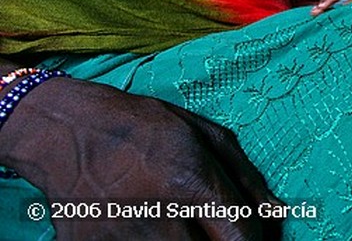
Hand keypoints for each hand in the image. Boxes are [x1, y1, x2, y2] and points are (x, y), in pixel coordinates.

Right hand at [0, 77, 280, 239]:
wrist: (67, 133)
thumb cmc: (144, 128)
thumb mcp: (205, 135)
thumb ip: (245, 179)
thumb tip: (279, 214)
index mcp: (189, 182)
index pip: (241, 239)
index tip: (247, 237)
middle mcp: (156, 216)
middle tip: (216, 233)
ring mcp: (121, 240)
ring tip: (181, 227)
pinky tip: (153, 231)